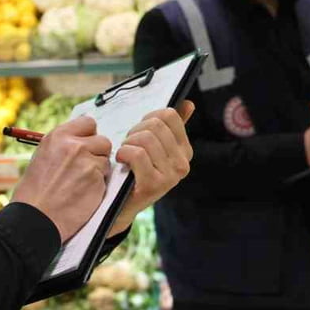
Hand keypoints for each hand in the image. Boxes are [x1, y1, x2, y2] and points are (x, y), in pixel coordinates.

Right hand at [11, 115, 112, 241]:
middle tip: (86, 168)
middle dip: (98, 154)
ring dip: (99, 171)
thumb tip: (82, 140)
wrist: (37, 217)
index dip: (90, 136)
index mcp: (58, 136)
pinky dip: (98, 187)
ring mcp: (87, 162)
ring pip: (106, 161)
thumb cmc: (36, 191)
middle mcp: (74, 146)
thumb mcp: (44, 157)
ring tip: (80, 184)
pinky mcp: (97, 180)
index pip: (88, 123)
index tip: (86, 146)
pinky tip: (83, 194)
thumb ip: (64, 146)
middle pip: (103, 141)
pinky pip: (106, 178)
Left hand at [111, 101, 195, 234]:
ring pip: (145, 138)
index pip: (169, 115)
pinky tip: (121, 161)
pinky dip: (123, 153)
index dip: (148, 118)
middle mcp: (182, 164)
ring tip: (125, 153)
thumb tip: (188, 104)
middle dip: (135, 131)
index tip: (140, 131)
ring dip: (128, 143)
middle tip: (129, 144)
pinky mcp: (153, 184)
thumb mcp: (157, 148)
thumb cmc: (137, 171)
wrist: (122, 205)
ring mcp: (170, 176)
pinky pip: (137, 154)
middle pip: (155, 125)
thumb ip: (173, 127)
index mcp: (185, 151)